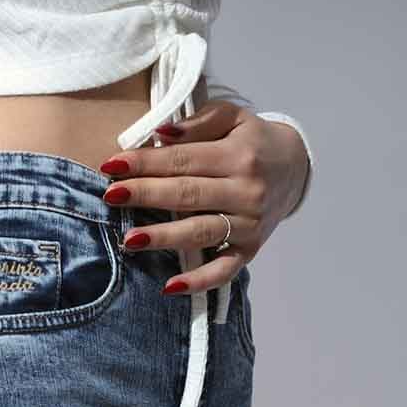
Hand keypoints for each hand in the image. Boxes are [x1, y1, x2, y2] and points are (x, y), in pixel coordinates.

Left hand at [99, 101, 311, 294]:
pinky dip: (198, 282)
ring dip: (163, 238)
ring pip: (200, 232)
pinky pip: (223, 271)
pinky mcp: (250, 250)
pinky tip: (170, 288)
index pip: (182, 160)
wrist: (296, 169)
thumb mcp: (233, 118)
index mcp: (238, 155)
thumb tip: (161, 134)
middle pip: (187, 194)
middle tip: (111, 197)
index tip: (112, 166)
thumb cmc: (254, 142)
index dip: (146, 163)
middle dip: (146, 195)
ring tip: (129, 239)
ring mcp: (248, 225)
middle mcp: (245, 191)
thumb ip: (199, 123)